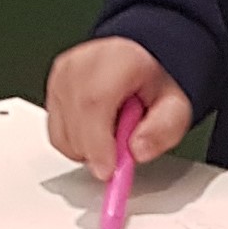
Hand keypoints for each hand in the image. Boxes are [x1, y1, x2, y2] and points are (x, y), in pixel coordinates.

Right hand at [44, 36, 193, 180]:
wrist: (137, 63)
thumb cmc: (153, 83)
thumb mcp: (175, 108)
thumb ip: (164, 130)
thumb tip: (137, 150)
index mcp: (117, 58)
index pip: (95, 101)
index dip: (97, 142)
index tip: (109, 170)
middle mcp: (83, 62)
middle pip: (75, 118)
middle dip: (94, 151)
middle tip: (117, 158)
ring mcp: (63, 74)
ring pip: (62, 131)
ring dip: (86, 148)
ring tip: (111, 133)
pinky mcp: (52, 87)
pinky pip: (56, 133)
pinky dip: (75, 142)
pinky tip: (95, 130)